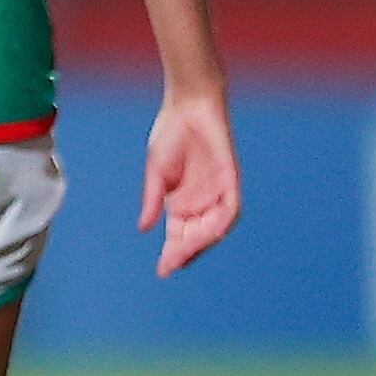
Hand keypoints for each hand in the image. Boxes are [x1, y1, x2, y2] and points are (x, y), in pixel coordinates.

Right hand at [139, 81, 241, 276]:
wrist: (187, 105)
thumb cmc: (171, 134)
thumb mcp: (156, 172)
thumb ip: (152, 200)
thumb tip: (144, 229)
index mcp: (182, 203)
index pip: (179, 236)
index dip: (173, 254)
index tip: (162, 270)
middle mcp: (201, 202)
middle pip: (196, 236)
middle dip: (185, 252)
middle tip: (171, 264)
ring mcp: (217, 191)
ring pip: (214, 226)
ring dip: (202, 241)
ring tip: (186, 251)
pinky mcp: (231, 178)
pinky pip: (231, 206)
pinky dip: (223, 220)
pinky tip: (214, 231)